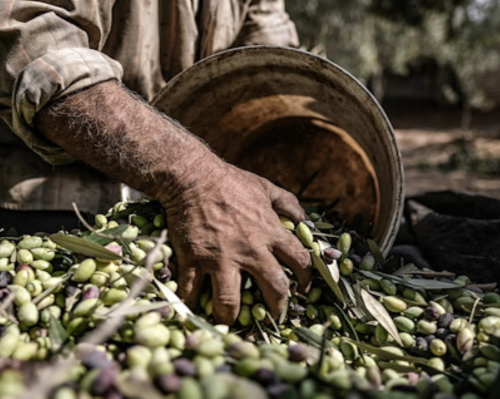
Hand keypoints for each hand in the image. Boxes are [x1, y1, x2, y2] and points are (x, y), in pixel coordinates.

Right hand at [162, 160, 311, 323]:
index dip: (306, 278)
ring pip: (230, 300)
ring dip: (231, 316)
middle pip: (274, 288)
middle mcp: (249, 250)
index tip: (303, 288)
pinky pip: (193, 291)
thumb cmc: (230, 181)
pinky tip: (193, 310)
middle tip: (273, 315)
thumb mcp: (266, 187)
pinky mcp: (194, 260)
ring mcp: (220, 258)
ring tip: (230, 322)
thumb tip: (306, 220)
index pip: (300, 262)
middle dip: (277, 307)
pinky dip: (192, 304)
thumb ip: (288, 204)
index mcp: (270, 232)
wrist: (192, 177)